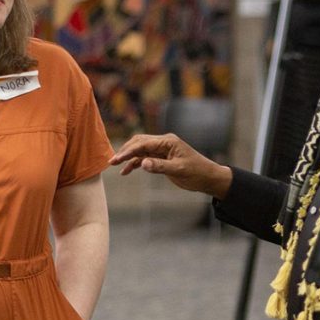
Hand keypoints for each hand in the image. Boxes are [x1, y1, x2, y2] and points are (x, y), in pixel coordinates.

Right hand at [109, 134, 231, 198]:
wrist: (208, 177)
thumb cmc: (197, 172)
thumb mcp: (179, 170)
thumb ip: (160, 166)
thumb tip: (143, 163)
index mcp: (168, 142)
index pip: (143, 144)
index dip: (128, 151)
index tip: (116, 159)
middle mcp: (163, 143)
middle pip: (139, 143)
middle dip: (125, 151)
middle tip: (112, 162)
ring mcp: (162, 150)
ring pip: (140, 150)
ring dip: (128, 157)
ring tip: (116, 166)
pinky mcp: (161, 158)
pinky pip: (145, 158)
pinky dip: (136, 163)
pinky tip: (126, 171)